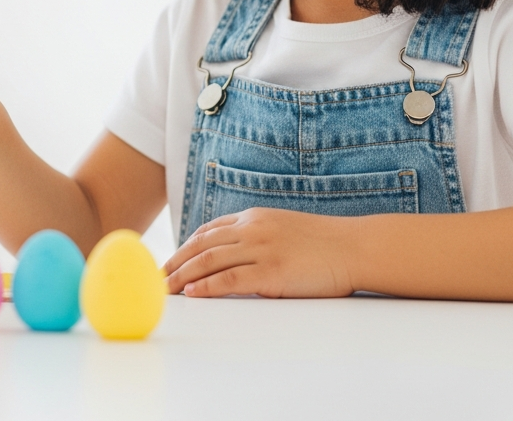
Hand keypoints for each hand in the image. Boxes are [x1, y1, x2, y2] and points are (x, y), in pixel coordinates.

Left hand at [162, 208, 357, 297]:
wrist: (356, 247)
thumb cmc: (326, 244)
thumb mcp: (285, 229)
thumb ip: (259, 237)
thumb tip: (237, 254)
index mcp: (254, 218)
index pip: (209, 230)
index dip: (186, 246)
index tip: (170, 260)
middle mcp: (252, 229)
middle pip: (200, 245)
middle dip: (174, 262)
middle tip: (156, 277)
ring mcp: (261, 250)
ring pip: (208, 262)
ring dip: (181, 276)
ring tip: (164, 289)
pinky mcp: (271, 272)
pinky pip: (229, 280)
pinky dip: (206, 287)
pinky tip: (192, 293)